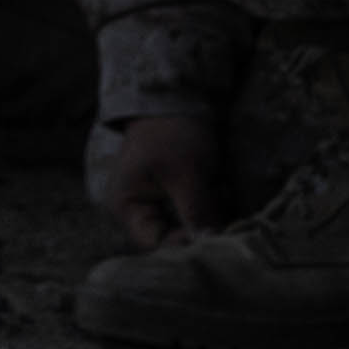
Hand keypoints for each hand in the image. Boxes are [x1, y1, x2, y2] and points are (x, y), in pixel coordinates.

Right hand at [100, 108, 218, 250]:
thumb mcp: (185, 174)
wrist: (173, 102)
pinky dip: (210, 207)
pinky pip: (195, 215)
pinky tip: (218, 188)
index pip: (155, 244)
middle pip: (173, 238)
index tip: (212, 236)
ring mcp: (157, 205)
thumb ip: (196, 212)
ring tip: (218, 189)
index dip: (183, 245)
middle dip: (201, 227)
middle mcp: (139, 212)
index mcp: (127, 207)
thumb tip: (211, 245)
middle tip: (220, 208)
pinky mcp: (175, 199)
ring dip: (209, 216)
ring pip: (189, 227)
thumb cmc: (170, 135)